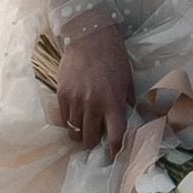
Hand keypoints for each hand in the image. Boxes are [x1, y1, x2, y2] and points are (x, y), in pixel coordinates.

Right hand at [54, 16, 136, 154]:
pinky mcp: (62, 94)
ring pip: (74, 132)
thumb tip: (130, 118)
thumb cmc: (113, 57)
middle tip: (97, 137)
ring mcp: (75, 100)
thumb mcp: (127, 79)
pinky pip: (64, 119)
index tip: (114, 155)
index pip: (115, 137)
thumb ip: (127, 102)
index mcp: (113, 102)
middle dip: (94, 143)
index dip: (115, 151)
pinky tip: (76, 115)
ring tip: (85, 127)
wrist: (89, 36)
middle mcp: (93, 105)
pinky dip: (70, 121)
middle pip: (90, 139)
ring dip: (80, 133)